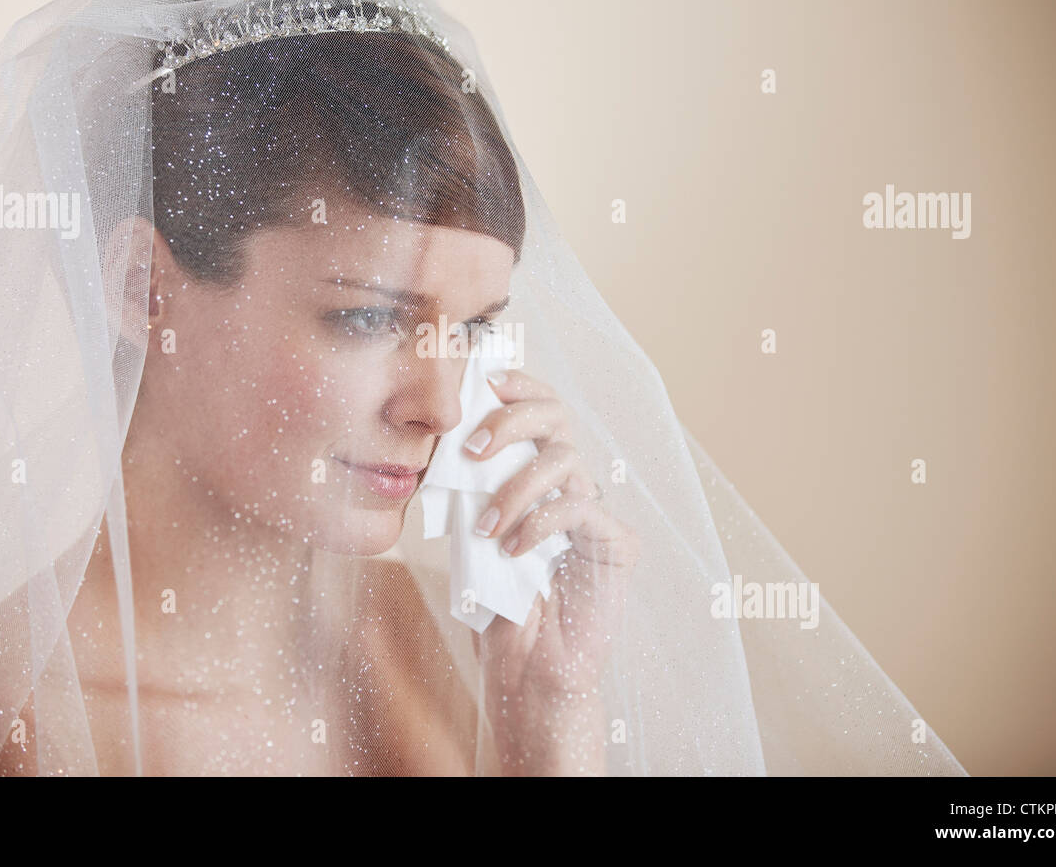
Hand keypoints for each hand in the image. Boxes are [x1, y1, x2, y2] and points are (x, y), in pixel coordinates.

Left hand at [461, 367, 639, 773]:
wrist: (526, 675)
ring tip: (485, 527)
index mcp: (541, 478)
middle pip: (558, 420)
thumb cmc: (495, 607)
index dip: (520, 387)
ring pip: (565, 462)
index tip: (485, 381)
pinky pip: (580, 510)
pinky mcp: (617, 546)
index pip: (541, 411)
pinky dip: (540, 523)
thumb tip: (438, 442)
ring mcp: (598, 514)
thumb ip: (466, 490)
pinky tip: (513, 549)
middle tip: (474, 449)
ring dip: (515, 488)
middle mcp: (574, 486)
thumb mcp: (470, 536)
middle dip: (514, 421)